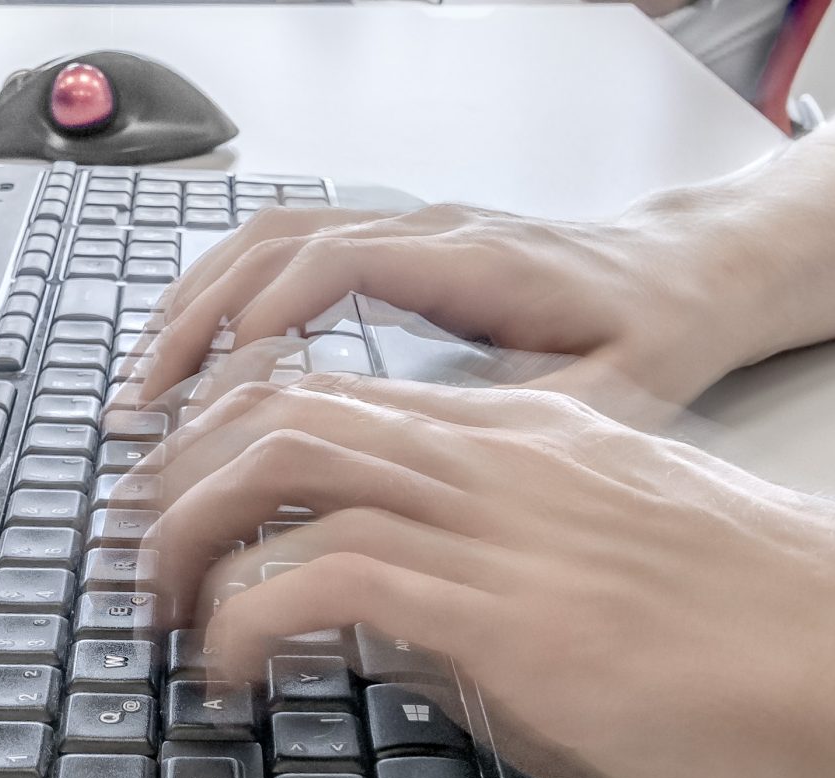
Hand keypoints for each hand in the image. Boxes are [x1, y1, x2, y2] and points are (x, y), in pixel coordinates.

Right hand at [130, 203, 775, 416]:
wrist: (692, 270)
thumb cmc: (655, 331)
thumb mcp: (610, 394)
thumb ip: (521, 432)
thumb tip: (431, 487)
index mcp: (468, 263)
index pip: (328, 269)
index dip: (259, 328)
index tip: (211, 401)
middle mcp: (422, 234)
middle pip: (270, 247)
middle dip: (193, 324)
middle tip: (142, 408)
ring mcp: (403, 233)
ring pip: (264, 242)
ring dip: (194, 309)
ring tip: (144, 388)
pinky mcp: (395, 250)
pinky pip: (283, 251)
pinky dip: (224, 298)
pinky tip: (196, 359)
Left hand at [131, 374, 834, 777]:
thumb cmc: (814, 661)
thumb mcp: (628, 601)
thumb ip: (507, 598)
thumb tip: (405, 641)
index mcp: (547, 443)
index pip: (345, 398)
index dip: (235, 441)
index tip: (184, 505)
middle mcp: (514, 458)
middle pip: (287, 406)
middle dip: (182, 475)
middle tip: (141, 554)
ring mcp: (513, 526)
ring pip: (285, 461)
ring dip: (192, 536)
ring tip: (164, 612)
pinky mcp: (516, 612)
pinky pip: (323, 578)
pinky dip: (244, 619)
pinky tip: (231, 671)